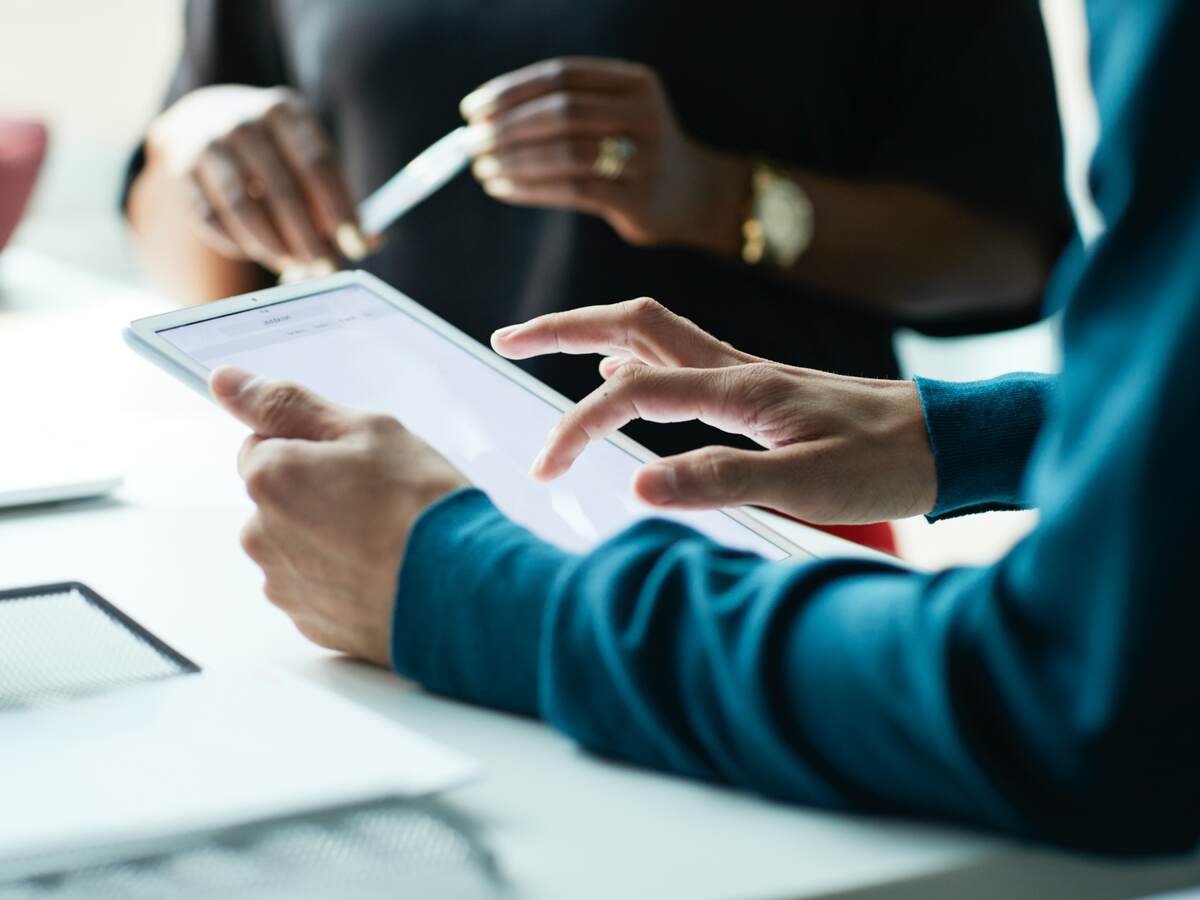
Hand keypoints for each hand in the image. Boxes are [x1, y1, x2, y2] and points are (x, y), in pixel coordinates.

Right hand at [148, 85, 372, 276]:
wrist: (203, 121)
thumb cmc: (274, 150)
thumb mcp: (308, 157)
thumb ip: (338, 197)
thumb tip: (371, 241)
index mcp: (285, 111)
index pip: (318, 164)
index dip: (339, 209)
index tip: (356, 246)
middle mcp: (243, 121)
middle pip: (282, 189)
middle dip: (309, 238)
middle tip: (327, 268)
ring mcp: (207, 144)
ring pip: (244, 207)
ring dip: (273, 246)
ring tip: (295, 266)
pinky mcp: (181, 171)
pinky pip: (212, 219)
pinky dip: (240, 244)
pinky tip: (260, 252)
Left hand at [210, 367, 467, 665]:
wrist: (461, 589)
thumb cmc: (420, 506)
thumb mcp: (367, 430)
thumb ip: (288, 404)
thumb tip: (225, 381)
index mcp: (270, 477)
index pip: (264, 444)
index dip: (313, 447)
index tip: (354, 461)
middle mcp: (261, 534)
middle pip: (278, 498)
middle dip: (317, 494)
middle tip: (377, 499)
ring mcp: (284, 584)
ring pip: (297, 544)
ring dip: (328, 538)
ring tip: (384, 540)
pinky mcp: (309, 623)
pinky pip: (317, 587)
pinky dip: (342, 578)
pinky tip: (382, 571)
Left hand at [459, 58, 746, 251]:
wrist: (694, 196)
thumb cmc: (635, 152)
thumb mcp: (615, 114)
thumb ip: (567, 108)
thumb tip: (484, 119)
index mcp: (635, 82)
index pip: (561, 76)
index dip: (510, 91)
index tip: (472, 109)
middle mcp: (644, 114)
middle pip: (561, 112)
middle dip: (506, 128)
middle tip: (469, 143)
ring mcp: (644, 157)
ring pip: (563, 152)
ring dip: (512, 161)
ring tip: (481, 169)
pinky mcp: (637, 198)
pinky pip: (570, 189)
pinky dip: (529, 188)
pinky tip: (503, 188)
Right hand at [491, 298, 936, 524]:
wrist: (946, 440)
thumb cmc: (884, 463)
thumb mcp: (808, 483)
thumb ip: (721, 479)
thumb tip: (636, 486)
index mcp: (739, 389)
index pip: (632, 393)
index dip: (577, 428)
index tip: (546, 470)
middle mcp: (735, 368)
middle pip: (632, 325)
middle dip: (563, 328)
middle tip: (506, 340)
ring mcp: (745, 373)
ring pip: (653, 334)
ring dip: (593, 335)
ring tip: (545, 349)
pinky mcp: (757, 388)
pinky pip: (679, 357)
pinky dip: (635, 359)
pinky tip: (626, 383)